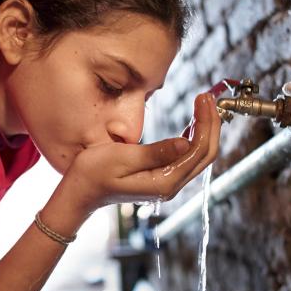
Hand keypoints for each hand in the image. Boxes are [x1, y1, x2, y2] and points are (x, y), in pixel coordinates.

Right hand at [63, 93, 220, 213]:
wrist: (80, 192)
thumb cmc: (94, 173)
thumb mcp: (122, 159)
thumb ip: (155, 153)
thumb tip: (185, 143)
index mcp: (163, 181)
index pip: (198, 150)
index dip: (205, 122)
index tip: (203, 98)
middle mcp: (170, 185)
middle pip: (204, 154)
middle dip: (211, 124)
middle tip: (207, 97)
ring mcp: (166, 183)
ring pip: (197, 157)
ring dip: (204, 130)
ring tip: (203, 106)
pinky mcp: (160, 178)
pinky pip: (185, 159)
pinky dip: (192, 139)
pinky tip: (191, 125)